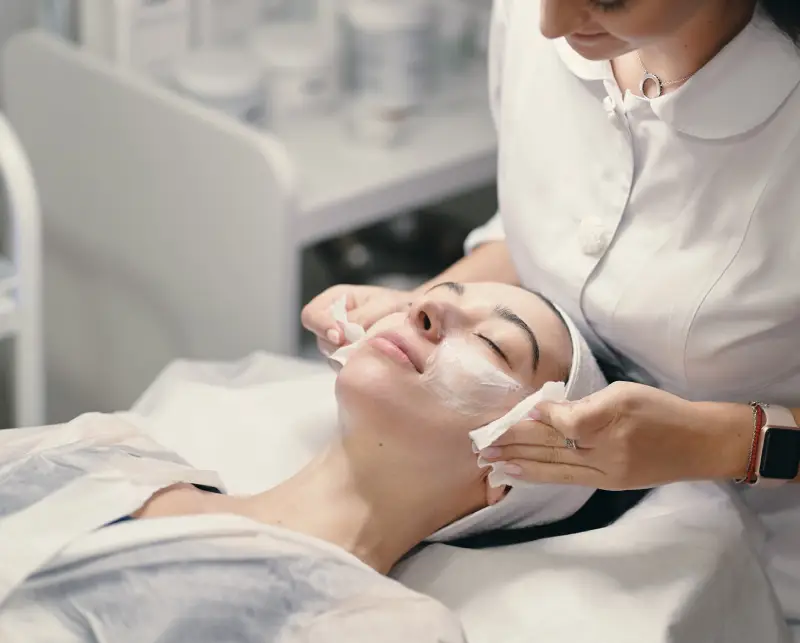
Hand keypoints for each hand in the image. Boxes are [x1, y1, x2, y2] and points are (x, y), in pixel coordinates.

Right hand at [301, 285, 413, 355]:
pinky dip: (360, 365)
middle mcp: (333, 324)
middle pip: (322, 340)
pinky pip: (347, 368)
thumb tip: (344, 335)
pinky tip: (377, 357)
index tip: (339, 336)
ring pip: (334, 357)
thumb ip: (362, 317)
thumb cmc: (399, 305)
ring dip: (353, 355)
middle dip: (342, 344)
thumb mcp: (383, 303)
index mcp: (335, 301)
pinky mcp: (351, 361)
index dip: (321, 326)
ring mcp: (341, 345)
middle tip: (366, 343)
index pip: (311, 315)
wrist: (418, 321)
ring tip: (378, 347)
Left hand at [480, 382, 750, 489]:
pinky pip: (566, 478)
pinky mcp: (609, 484)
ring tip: (488, 461)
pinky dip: (538, 475)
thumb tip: (546, 410)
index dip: (538, 417)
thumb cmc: (661, 410)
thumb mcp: (626, 392)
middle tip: (480, 441)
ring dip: (518, 462)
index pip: (567, 422)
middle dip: (513, 442)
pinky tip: (517, 472)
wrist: (700, 444)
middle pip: (552, 446)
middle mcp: (609, 450)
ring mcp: (608, 471)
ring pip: (554, 466)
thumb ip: (586, 403)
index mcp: (614, 418)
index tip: (513, 412)